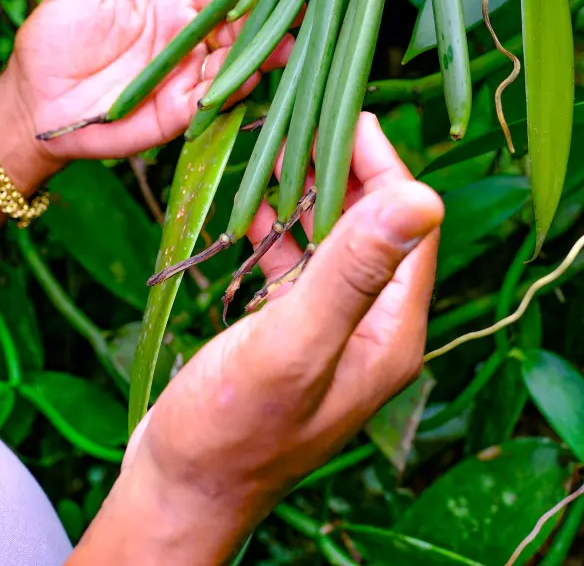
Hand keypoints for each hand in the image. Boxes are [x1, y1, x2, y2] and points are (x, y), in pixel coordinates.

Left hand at [0, 0, 291, 191]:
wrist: (33, 104)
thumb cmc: (52, 42)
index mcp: (174, 8)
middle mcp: (190, 44)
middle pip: (243, 29)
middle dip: (276, 19)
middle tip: (311, 6)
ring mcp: (187, 80)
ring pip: (236, 64)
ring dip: (263, 55)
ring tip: (289, 41)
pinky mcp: (177, 115)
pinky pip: (212, 102)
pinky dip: (231, 90)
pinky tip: (248, 75)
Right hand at [69, 114, 442, 565]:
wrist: (179, 490)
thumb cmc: (232, 427)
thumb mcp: (294, 343)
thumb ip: (353, 271)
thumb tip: (424, 196)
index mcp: (391, 329)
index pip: (409, 225)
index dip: (385, 166)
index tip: (347, 115)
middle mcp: (369, 325)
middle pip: (372, 226)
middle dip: (342, 170)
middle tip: (303, 121)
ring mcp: (329, 327)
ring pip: (330, 239)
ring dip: (307, 193)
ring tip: (275, 146)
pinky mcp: (290, 331)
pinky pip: (295, 263)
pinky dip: (276, 227)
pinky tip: (249, 202)